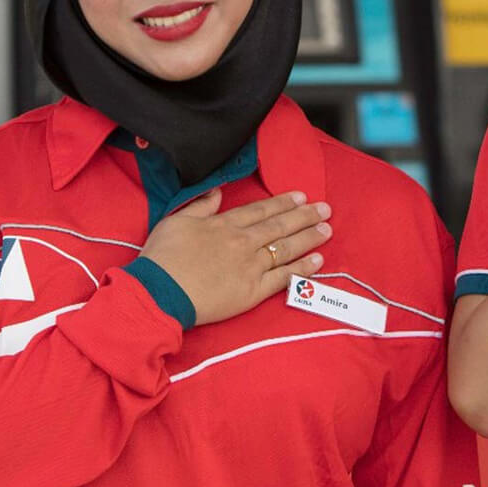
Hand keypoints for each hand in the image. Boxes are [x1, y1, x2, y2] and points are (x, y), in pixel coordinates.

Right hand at [138, 188, 331, 325]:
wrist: (160, 293)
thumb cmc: (162, 258)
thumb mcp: (175, 221)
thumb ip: (200, 206)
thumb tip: (217, 193)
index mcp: (224, 224)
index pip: (260, 210)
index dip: (282, 202)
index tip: (301, 196)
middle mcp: (243, 242)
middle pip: (279, 226)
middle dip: (304, 216)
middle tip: (325, 208)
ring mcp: (251, 266)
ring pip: (286, 248)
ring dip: (309, 237)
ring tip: (327, 229)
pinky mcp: (253, 291)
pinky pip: (284, 277)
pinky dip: (303, 268)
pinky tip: (318, 261)